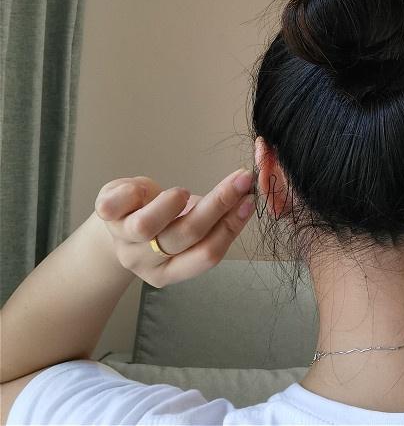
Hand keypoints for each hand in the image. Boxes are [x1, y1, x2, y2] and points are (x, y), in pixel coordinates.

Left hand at [94, 168, 255, 286]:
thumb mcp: (189, 226)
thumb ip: (216, 219)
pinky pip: (113, 204)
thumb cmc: (163, 222)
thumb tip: (249, 194)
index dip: (232, 225)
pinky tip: (143, 188)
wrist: (119, 221)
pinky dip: (132, 191)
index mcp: (169, 271)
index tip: (250, 199)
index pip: (207, 254)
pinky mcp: (106, 213)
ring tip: (183, 192)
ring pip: (147, 225)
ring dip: (172, 203)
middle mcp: (144, 260)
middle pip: (185, 236)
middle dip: (219, 203)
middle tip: (241, 179)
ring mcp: (123, 237)